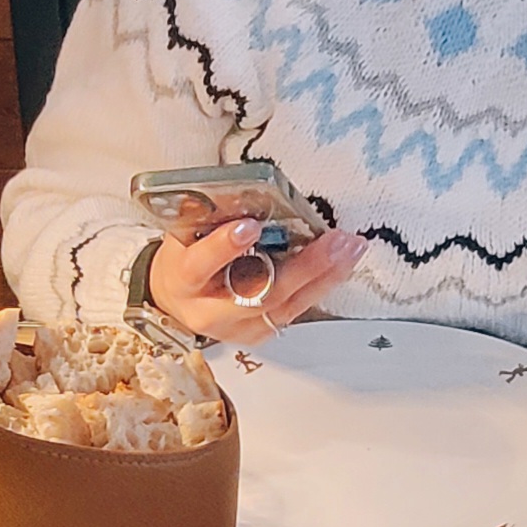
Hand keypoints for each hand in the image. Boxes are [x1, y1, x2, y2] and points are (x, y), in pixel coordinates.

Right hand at [148, 218, 368, 343]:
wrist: (176, 301)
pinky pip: (295, 310)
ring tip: (350, 249)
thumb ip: (211, 218)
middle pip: (259, 293)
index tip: (250, 227)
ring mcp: (237, 328)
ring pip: (285, 305)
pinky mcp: (258, 333)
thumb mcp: (184, 233)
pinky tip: (342, 265)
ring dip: (324, 275)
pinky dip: (321, 286)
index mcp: (184, 280)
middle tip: (335, 241)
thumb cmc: (183, 259)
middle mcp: (210, 311)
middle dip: (303, 266)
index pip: (202, 264)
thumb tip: (248, 193)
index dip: (225, 247)